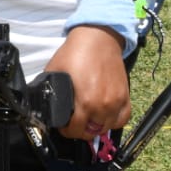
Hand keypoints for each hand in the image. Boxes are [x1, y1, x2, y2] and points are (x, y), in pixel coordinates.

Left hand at [44, 25, 130, 140]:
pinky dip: (113, 121)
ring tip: (87, 119)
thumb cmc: (75, 52)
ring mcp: (116, 102)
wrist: (98, 38)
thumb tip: (45, 105)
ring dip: (96, 127)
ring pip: (106, 128)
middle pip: (91, 132)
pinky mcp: (125, 96)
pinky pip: (122, 119)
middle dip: (79, 130)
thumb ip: (51, 92)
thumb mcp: (54, 72)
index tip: (63, 126)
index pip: (75, 130)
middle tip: (73, 123)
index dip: (66, 131)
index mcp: (85, 101)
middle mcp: (103, 105)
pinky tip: (104, 116)